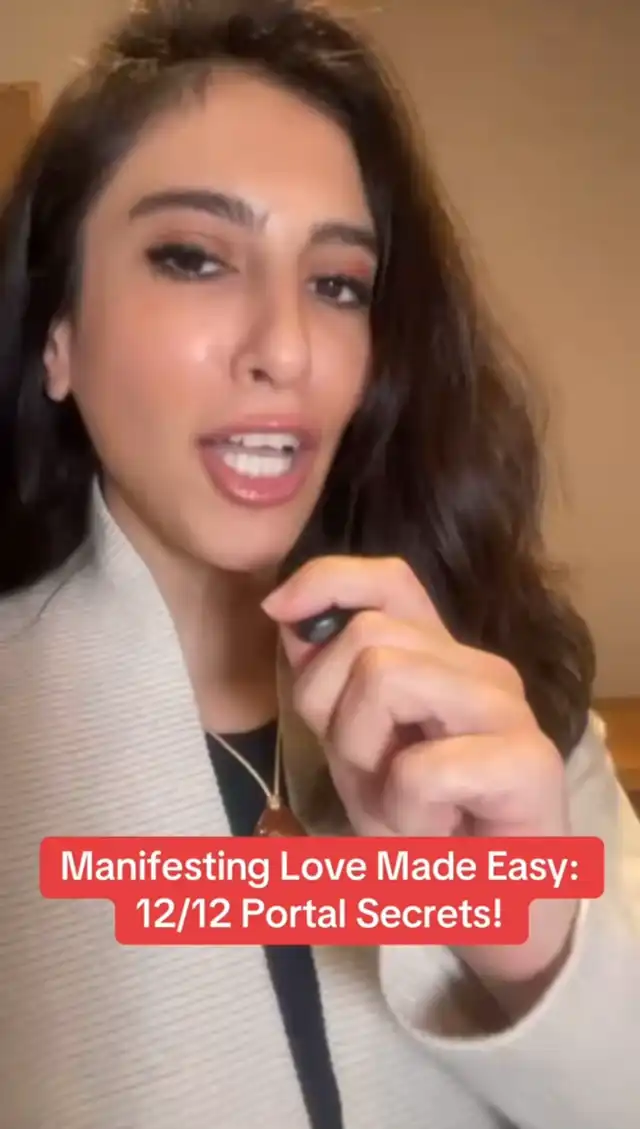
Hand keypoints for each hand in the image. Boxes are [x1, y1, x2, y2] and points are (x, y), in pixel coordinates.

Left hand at [263, 556, 577, 992]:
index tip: (277, 615)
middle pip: (367, 637)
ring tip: (400, 803)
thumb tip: (287, 614)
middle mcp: (480, 667)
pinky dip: (406, 814)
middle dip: (332, 712)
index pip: (389, 580)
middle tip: (368, 774)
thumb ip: (327, 683)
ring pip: (387, 678)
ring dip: (367, 759)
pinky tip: (437, 832)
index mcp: (439, 656)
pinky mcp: (530, 763)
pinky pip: (421, 768)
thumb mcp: (354, 745)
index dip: (326, 580)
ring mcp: (509, 710)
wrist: (490, 904)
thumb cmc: (422, 822)